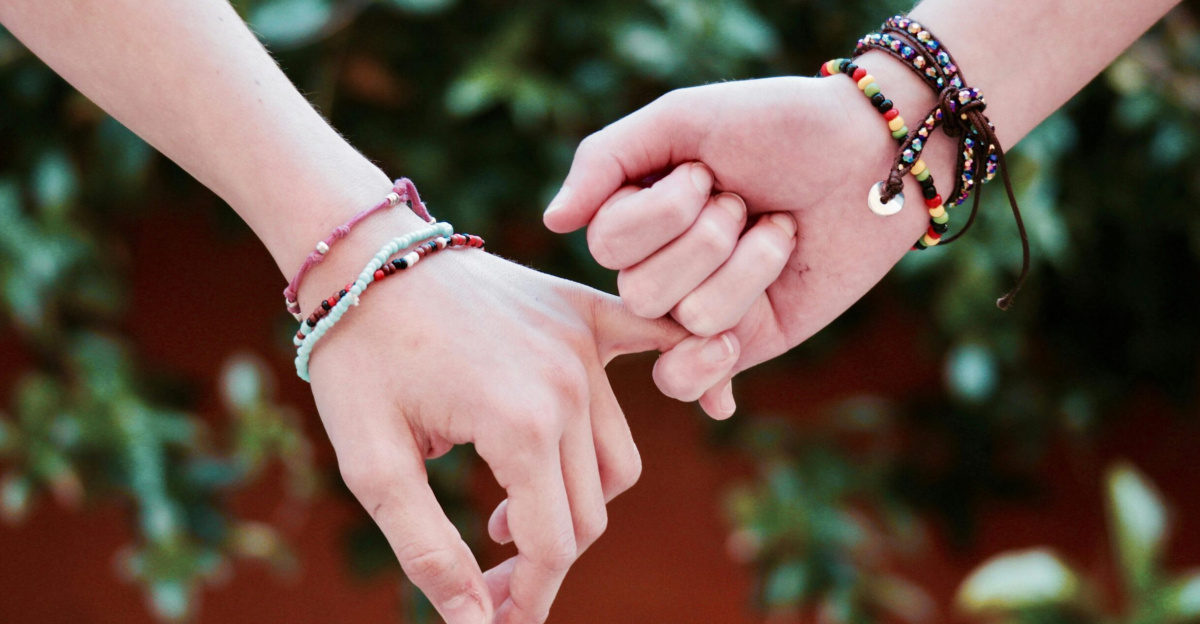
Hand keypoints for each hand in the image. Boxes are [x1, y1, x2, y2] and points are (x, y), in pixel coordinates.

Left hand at [305, 250, 685, 623]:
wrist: (363, 256)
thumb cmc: (359, 360)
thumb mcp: (373, 466)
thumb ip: (427, 551)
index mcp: (519, 424)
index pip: (553, 542)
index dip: (527, 596)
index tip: (497, 620)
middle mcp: (569, 384)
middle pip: (590, 510)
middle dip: (543, 561)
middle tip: (488, 576)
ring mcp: (585, 344)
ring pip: (617, 460)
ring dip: (577, 503)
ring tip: (506, 511)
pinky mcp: (586, 312)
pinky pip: (659, 348)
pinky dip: (690, 373)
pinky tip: (717, 403)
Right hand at [544, 63, 943, 415]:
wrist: (873, 157)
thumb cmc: (779, 126)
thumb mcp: (684, 119)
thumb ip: (605, 159)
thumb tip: (553, 222)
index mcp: (635, 212)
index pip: (609, 242)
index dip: (667, 209)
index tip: (710, 171)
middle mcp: (658, 264)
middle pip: (642, 290)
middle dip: (711, 238)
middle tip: (748, 203)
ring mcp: (697, 307)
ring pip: (688, 322)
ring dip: (750, 268)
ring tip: (779, 232)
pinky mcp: (743, 342)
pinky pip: (689, 381)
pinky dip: (705, 372)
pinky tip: (731, 349)